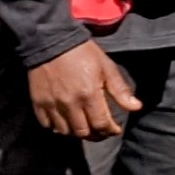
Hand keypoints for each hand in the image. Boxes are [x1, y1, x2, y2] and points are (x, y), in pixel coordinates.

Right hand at [25, 41, 139, 139]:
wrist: (51, 40)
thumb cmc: (82, 52)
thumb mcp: (106, 67)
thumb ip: (120, 90)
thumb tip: (136, 107)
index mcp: (89, 94)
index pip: (102, 125)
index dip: (111, 130)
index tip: (115, 128)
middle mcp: (70, 103)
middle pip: (84, 132)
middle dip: (96, 135)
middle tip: (102, 130)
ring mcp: (52, 104)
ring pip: (65, 132)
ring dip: (77, 132)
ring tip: (85, 126)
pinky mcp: (38, 102)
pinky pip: (47, 124)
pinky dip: (57, 127)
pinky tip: (65, 121)